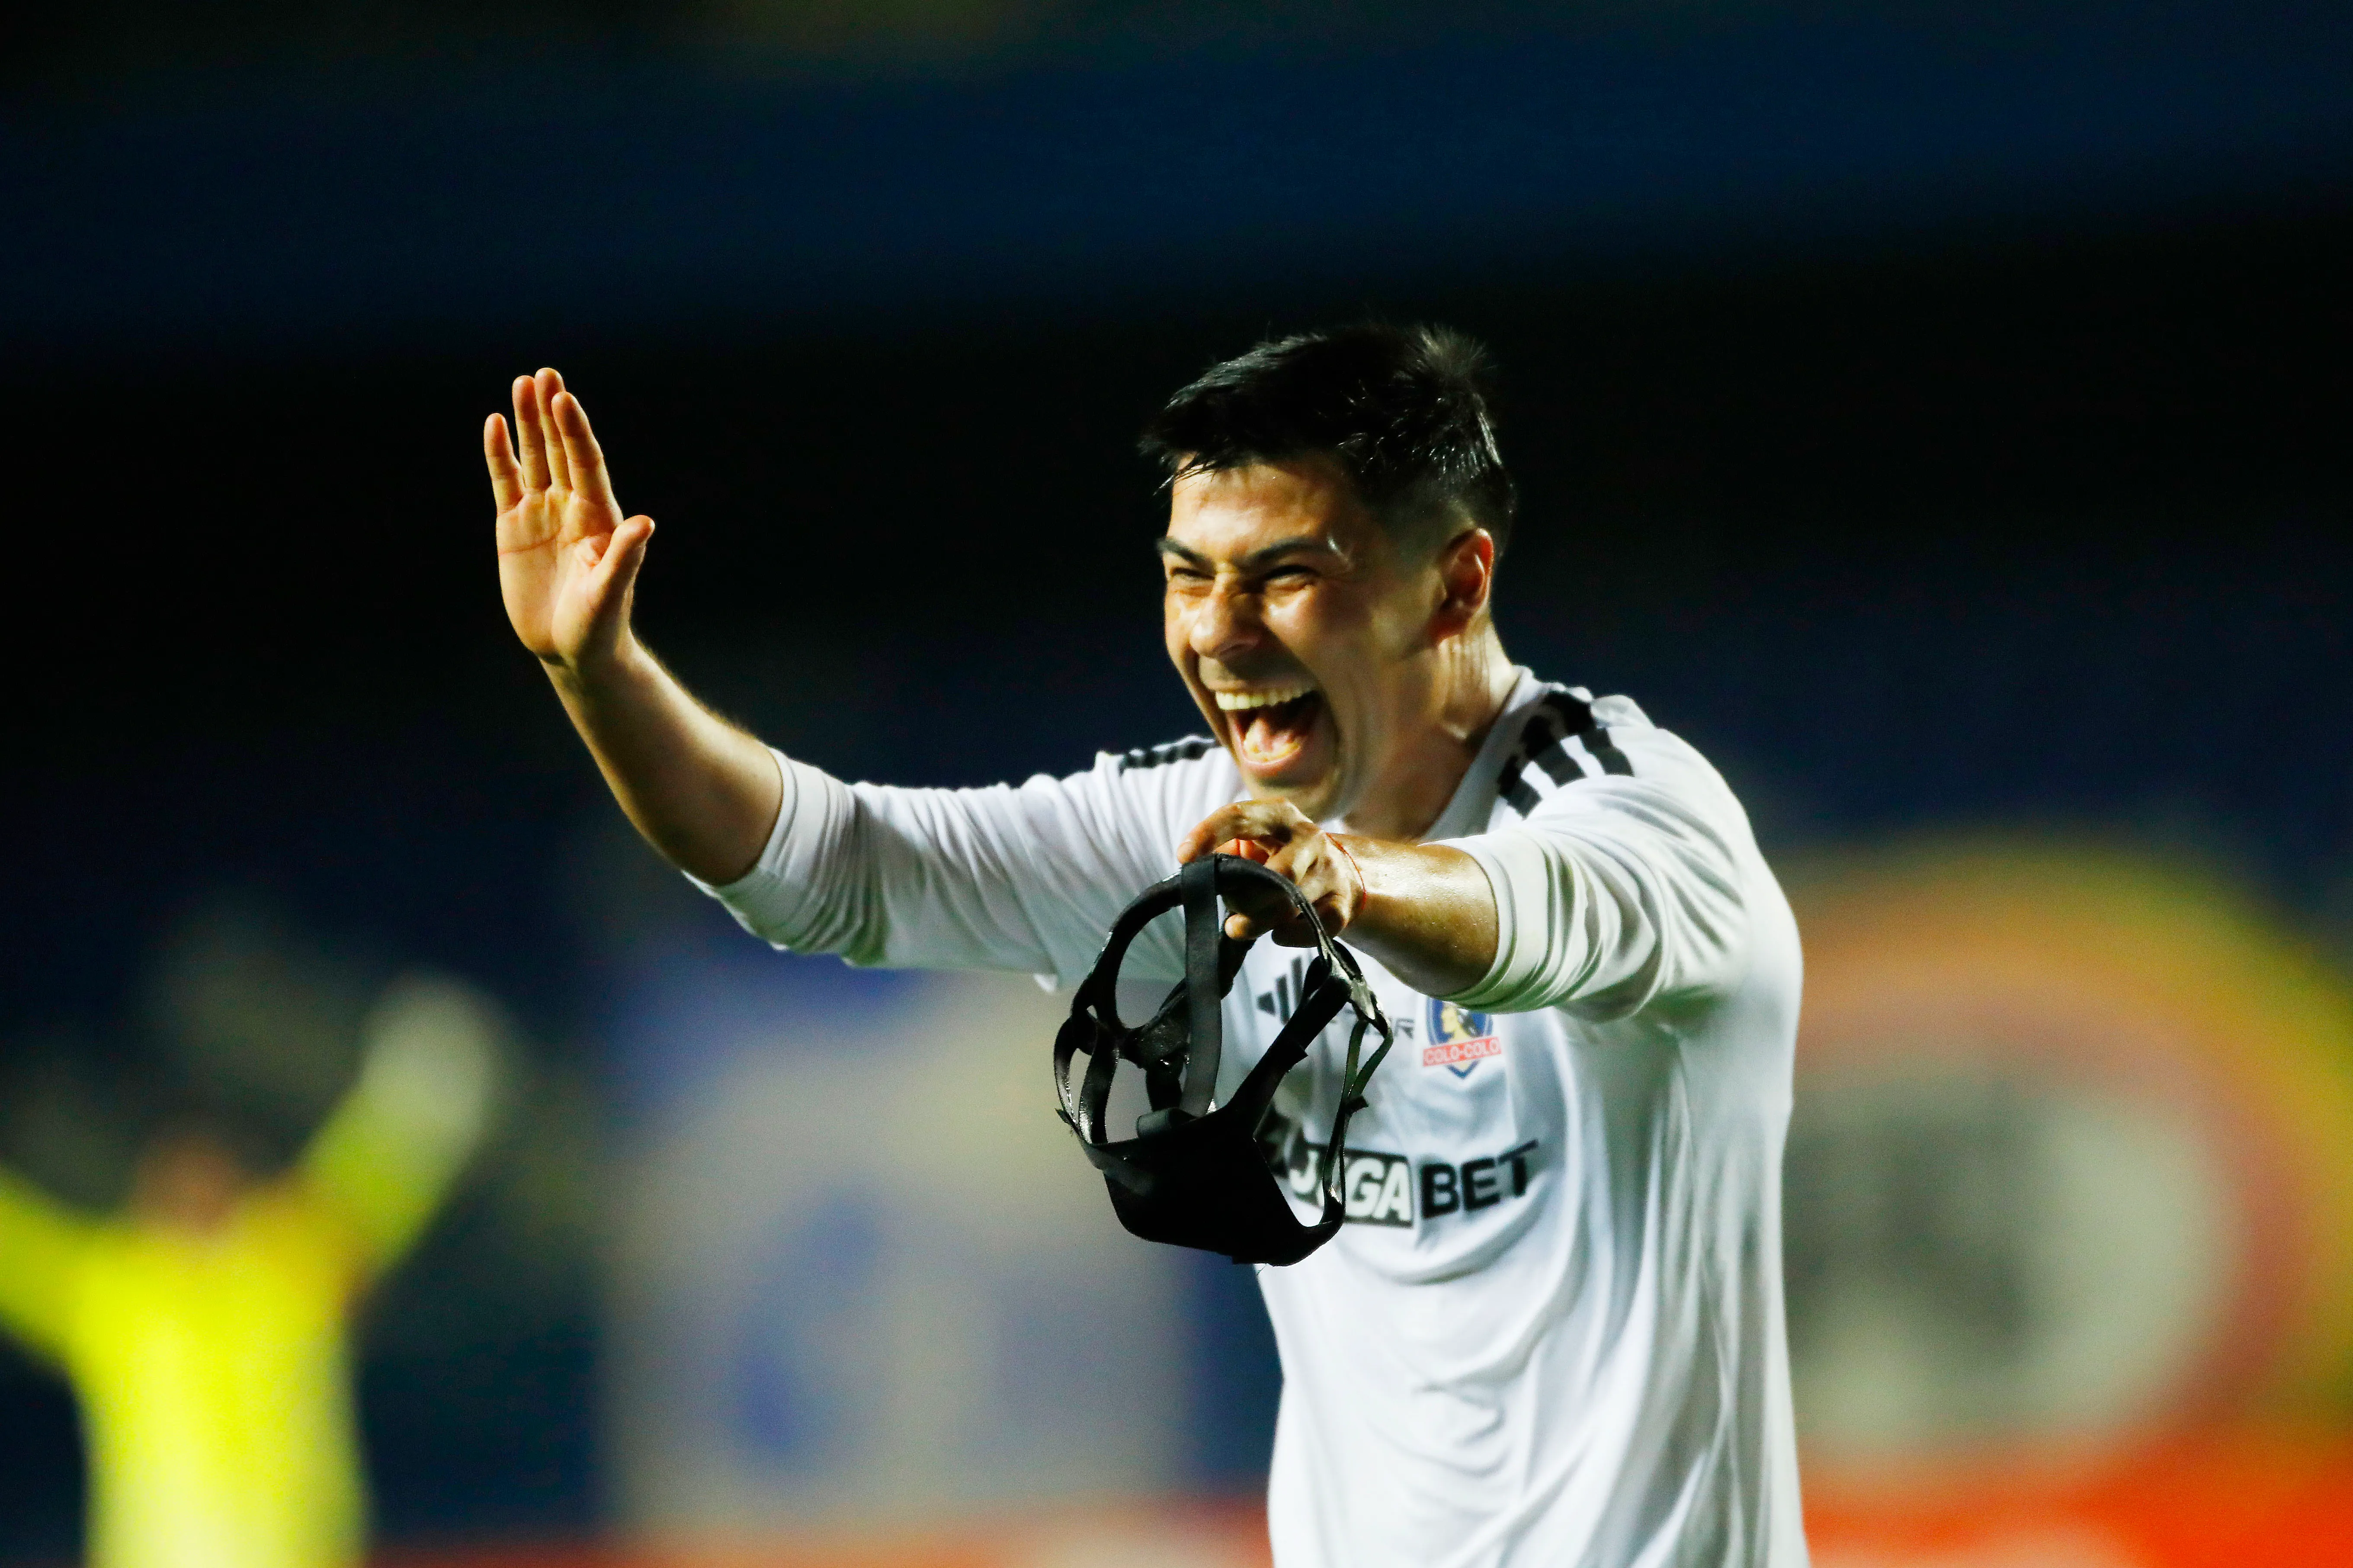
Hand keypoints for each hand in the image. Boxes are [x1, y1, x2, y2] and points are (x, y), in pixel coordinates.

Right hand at [485, 369, 653, 672]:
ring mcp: (542, 513)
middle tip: (545, 374)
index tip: (565, 399)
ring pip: (533, 458)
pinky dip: (500, 454)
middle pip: (560, 450)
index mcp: (599, 517)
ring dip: (528, 422)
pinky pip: (506, 481)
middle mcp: (571, 506)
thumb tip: (645, 523)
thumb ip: (624, 558)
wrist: (572, 648)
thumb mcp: (609, 593)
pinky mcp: (514, 526)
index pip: (587, 463)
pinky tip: (495, 424)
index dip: (575, 431)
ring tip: (522, 383)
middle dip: (552, 413)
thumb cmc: (599, 624)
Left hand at [1177, 801, 1367, 945]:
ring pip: (1290, 904)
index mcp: (1278, 814)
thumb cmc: (1280, 857)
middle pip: (1275, 873)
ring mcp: (1329, 869)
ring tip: (1241, 927)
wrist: (1339, 874)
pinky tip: (1277, 933)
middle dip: (1245, 900)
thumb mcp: (1254, 844)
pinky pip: (1310, 927)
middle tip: (1228, 916)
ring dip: (1259, 922)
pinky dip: (1287, 935)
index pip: (1239, 816)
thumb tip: (1202, 872)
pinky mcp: (1341, 902)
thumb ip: (1227, 853)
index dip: (1208, 834)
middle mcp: (1308, 836)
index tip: (1183, 858)